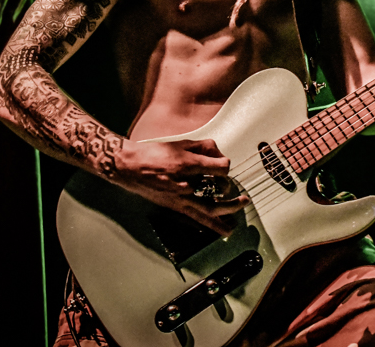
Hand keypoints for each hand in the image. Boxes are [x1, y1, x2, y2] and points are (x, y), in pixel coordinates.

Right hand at [110, 138, 249, 235]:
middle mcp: (185, 184)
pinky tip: (218, 230)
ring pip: (207, 212)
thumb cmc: (153, 154)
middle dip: (232, 201)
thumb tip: (217, 153)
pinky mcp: (173, 206)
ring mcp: (179, 198)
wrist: (130, 167)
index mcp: (187, 165)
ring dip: (224, 217)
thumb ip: (202, 147)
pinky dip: (208, 225)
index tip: (223, 164)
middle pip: (217, 194)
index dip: (225, 165)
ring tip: (234, 223)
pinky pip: (194, 218)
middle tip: (244, 200)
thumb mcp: (180, 143)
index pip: (220, 169)